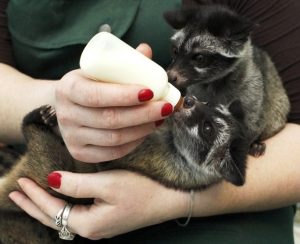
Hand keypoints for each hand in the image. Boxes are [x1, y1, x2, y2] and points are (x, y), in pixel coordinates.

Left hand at [9, 171, 188, 239]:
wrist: (168, 200)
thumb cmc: (142, 190)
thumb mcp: (108, 184)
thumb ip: (77, 184)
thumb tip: (51, 180)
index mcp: (88, 223)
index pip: (52, 209)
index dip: (35, 195)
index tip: (21, 181)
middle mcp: (91, 229)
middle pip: (53, 218)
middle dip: (33, 204)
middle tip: (16, 192)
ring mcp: (99, 226)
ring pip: (62, 218)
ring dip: (45, 206)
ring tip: (31, 198)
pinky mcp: (106, 219)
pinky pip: (74, 215)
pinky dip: (60, 206)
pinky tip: (59, 201)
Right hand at [54, 44, 172, 162]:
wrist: (68, 106)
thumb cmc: (89, 85)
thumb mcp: (98, 70)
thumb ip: (121, 61)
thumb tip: (146, 51)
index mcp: (68, 88)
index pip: (97, 94)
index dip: (125, 95)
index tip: (150, 92)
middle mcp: (66, 114)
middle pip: (109, 119)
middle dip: (143, 114)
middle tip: (166, 107)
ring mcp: (71, 137)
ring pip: (114, 138)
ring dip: (143, 129)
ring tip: (160, 118)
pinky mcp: (80, 153)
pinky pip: (112, 153)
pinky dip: (134, 143)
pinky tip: (146, 132)